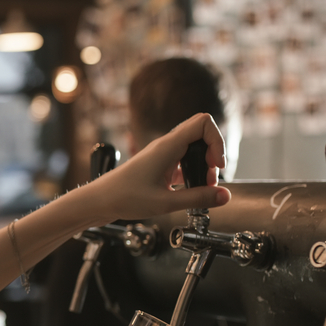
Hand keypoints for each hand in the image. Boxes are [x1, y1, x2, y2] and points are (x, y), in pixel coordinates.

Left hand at [82, 113, 230, 222]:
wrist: (99, 201)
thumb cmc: (124, 198)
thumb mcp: (166, 203)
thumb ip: (198, 198)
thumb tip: (225, 196)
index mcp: (167, 146)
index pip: (203, 123)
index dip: (217, 141)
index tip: (216, 165)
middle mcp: (165, 146)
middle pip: (201, 134)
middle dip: (212, 154)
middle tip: (210, 178)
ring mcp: (162, 155)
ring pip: (193, 148)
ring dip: (203, 165)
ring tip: (202, 187)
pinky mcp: (159, 165)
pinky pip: (183, 161)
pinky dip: (192, 173)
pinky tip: (190, 191)